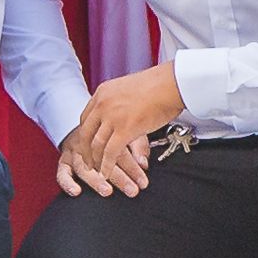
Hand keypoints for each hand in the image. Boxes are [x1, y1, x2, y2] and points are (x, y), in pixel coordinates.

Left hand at [58, 66, 186, 198]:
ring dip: (96, 161)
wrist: (171, 84)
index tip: (88, 144)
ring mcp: (112, 117)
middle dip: (86, 151)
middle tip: (89, 161)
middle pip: (86, 133)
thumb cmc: (159, 85)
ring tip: (99, 171)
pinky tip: (107, 173)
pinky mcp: (124, 130)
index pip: (86, 118)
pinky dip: (107, 166)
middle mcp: (103, 104)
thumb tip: (122, 111)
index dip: (86, 135)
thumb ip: (120, 101)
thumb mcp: (129, 89)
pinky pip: (110, 153)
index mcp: (103, 93)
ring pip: (96, 145)